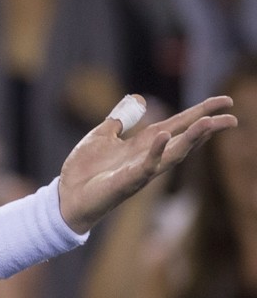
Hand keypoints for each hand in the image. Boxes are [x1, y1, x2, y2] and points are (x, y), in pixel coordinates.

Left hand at [58, 94, 236, 231]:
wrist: (65, 197)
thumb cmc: (84, 170)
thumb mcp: (101, 136)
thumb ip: (120, 120)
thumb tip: (138, 100)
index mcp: (144, 144)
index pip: (178, 124)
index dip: (201, 112)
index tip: (226, 101)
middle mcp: (149, 157)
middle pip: (185, 139)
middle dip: (207, 128)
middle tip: (232, 117)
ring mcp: (140, 171)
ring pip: (173, 154)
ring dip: (191, 139)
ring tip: (208, 123)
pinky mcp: (127, 182)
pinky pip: (145, 166)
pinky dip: (155, 152)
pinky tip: (163, 136)